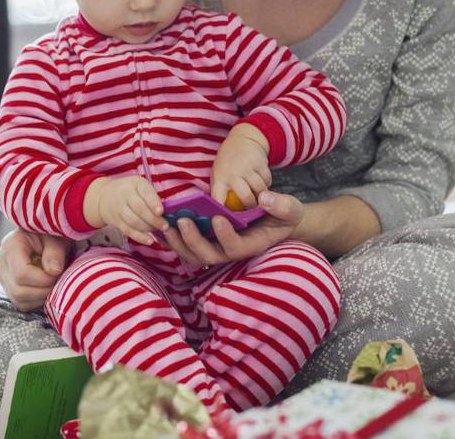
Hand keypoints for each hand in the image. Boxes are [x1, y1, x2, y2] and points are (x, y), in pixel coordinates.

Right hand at [0, 229, 71, 311]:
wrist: (44, 236)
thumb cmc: (50, 234)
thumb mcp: (56, 237)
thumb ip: (55, 251)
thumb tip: (53, 271)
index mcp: (11, 246)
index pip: (22, 273)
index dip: (43, 279)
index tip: (58, 273)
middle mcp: (2, 263)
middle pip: (18, 291)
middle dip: (43, 291)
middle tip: (58, 280)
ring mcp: (3, 277)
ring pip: (19, 300)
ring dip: (40, 297)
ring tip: (53, 283)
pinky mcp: (9, 287)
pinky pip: (21, 304)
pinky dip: (36, 301)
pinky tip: (46, 287)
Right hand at [86, 176, 168, 246]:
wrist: (104, 196)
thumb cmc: (131, 191)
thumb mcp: (141, 186)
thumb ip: (153, 197)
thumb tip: (170, 211)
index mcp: (136, 184)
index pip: (145, 193)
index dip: (153, 203)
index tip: (161, 212)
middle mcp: (125, 195)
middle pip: (140, 209)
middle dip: (154, 219)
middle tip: (165, 226)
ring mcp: (119, 209)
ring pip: (133, 221)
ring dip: (148, 228)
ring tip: (158, 230)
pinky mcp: (116, 221)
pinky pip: (128, 231)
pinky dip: (140, 237)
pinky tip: (149, 241)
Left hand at [163, 190, 303, 265]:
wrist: (276, 220)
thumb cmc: (284, 215)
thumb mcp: (290, 209)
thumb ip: (281, 205)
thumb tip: (265, 199)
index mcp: (252, 245)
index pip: (235, 247)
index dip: (225, 236)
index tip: (217, 217)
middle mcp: (232, 251)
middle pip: (209, 256)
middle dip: (194, 240)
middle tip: (183, 220)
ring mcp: (219, 247)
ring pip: (194, 254)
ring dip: (179, 241)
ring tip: (169, 224)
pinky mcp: (209, 240)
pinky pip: (188, 245)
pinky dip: (175, 238)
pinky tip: (163, 225)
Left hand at [210, 123, 271, 207]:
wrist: (242, 140)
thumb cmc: (228, 164)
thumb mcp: (219, 176)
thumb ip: (222, 193)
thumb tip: (223, 215)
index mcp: (219, 179)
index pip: (218, 199)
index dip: (223, 212)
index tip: (229, 221)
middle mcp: (232, 173)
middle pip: (246, 198)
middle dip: (252, 206)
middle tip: (253, 209)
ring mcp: (247, 167)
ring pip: (260, 190)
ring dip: (261, 196)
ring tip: (258, 196)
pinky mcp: (260, 163)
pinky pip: (267, 181)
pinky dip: (266, 184)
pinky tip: (261, 182)